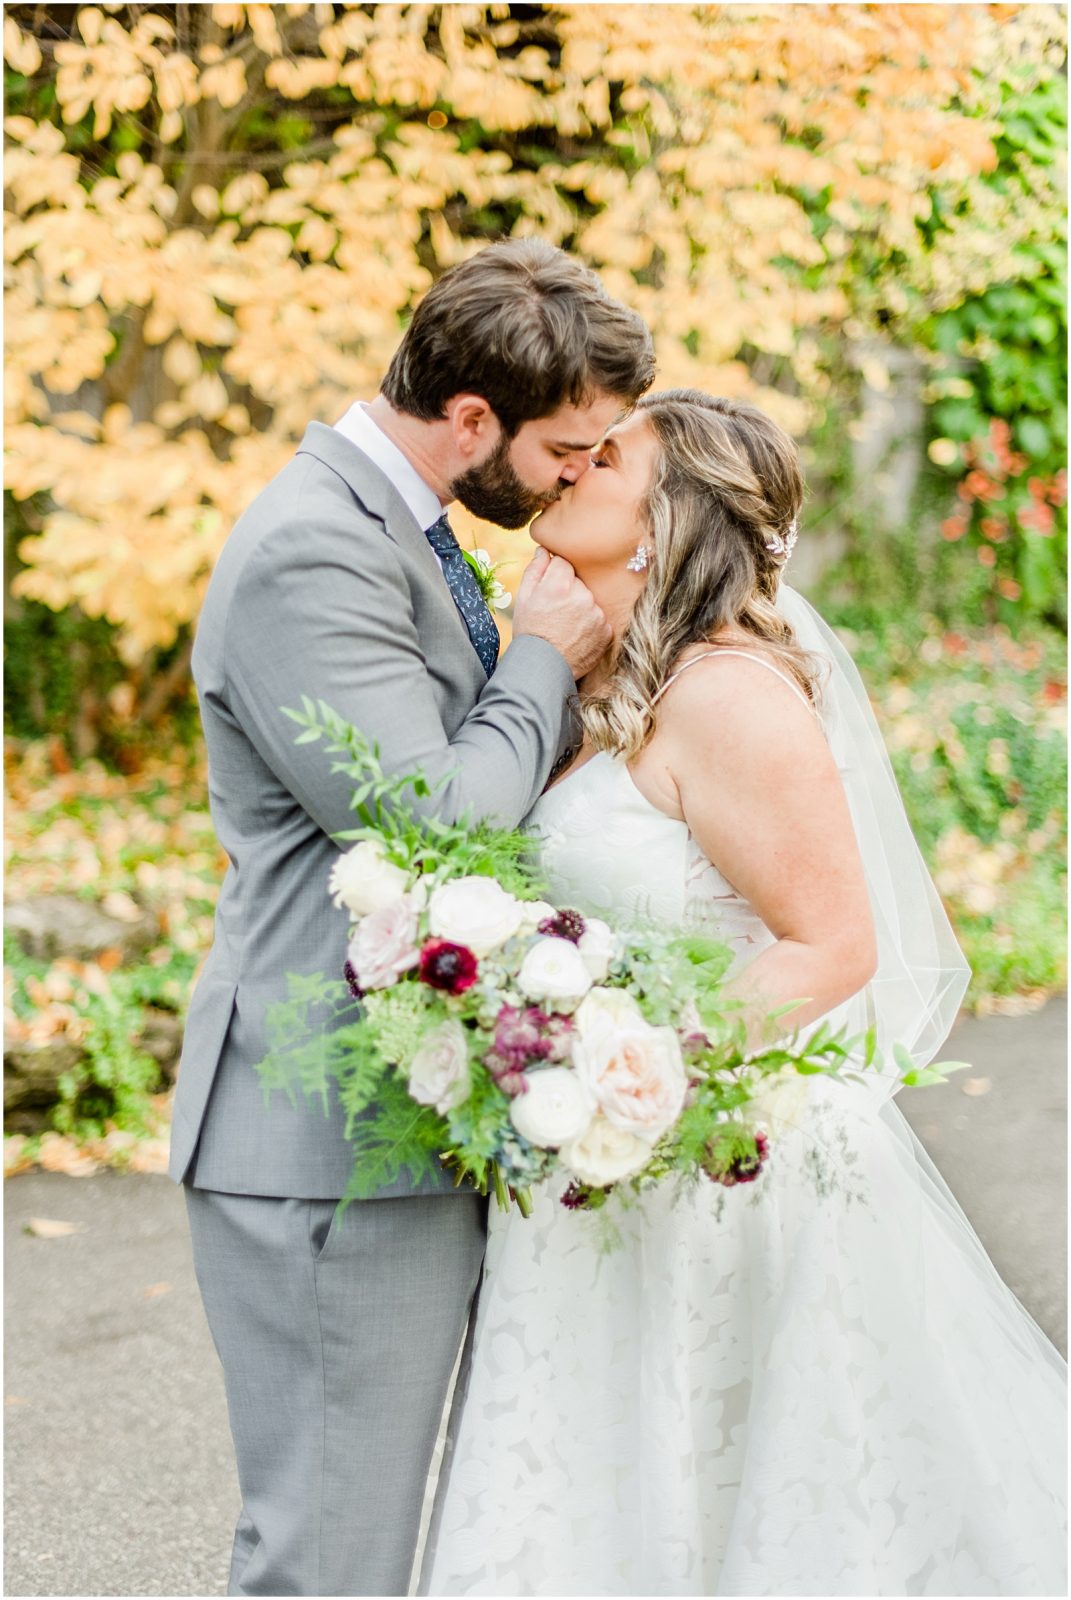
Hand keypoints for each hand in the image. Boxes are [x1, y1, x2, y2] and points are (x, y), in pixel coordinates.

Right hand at [512, 548, 611, 678]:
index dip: (554, 575)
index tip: (549, 590)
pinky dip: (591, 625)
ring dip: (581, 608)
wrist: (543, 668)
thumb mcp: (523, 597)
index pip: (563, 562)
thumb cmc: (530, 631)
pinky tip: (576, 635)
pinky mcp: (607, 631)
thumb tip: (545, 549)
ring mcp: (597, 614)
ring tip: (566, 626)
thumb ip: (535, 569)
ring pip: (590, 600)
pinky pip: (599, 619)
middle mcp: (583, 596)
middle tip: (555, 612)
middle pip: (579, 582)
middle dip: (569, 591)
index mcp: (560, 584)